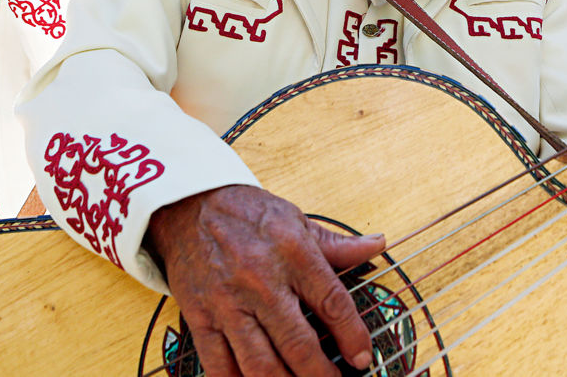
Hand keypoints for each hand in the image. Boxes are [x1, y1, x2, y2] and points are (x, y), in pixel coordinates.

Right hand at [146, 185, 384, 376]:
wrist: (189, 206)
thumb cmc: (247, 213)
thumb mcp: (296, 220)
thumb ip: (337, 244)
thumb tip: (377, 245)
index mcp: (292, 253)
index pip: (331, 302)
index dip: (352, 335)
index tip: (363, 357)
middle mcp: (261, 280)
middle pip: (297, 342)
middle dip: (319, 374)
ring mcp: (228, 303)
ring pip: (259, 362)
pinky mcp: (201, 317)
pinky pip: (220, 365)